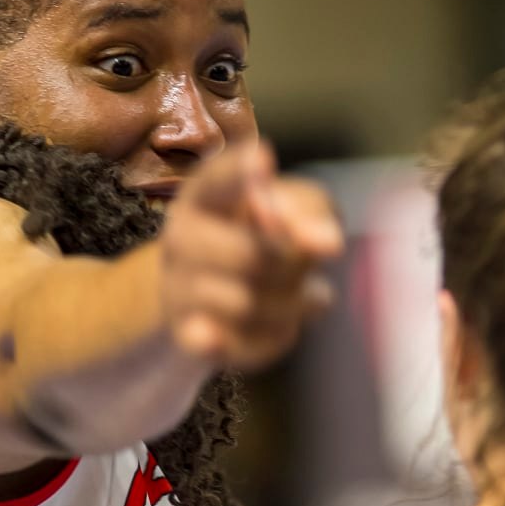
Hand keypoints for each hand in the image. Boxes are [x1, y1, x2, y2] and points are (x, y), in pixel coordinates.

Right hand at [159, 143, 343, 369]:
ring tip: (293, 295)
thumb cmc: (257, 238)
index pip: (216, 178)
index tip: (266, 159)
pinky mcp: (189, 337)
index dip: (242, 172)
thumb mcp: (286, 209)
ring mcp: (177, 289)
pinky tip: (276, 325)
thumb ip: (311, 210)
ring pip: (251, 304)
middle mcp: (180, 236)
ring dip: (292, 304)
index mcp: (204, 192)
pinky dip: (272, 338)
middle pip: (254, 255)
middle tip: (302, 263)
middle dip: (294, 264)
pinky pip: (246, 345)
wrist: (203, 295)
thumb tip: (327, 242)